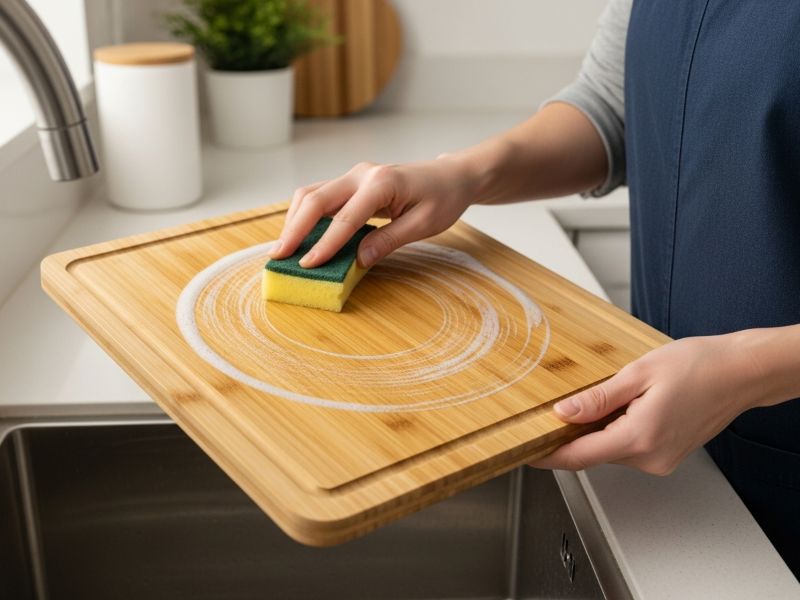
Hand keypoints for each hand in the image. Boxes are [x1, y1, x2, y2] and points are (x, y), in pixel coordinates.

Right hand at [270, 157, 477, 268]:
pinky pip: (321, 197)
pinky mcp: (352, 183)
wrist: (451, 176)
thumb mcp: (424, 225)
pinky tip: (300, 236)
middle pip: (315, 198)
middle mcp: (362, 174)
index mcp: (382, 183)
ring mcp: (354, 176)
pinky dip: (306, 216)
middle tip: (279, 256)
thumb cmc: (443, 198)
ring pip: (312, 194)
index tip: (307, 265)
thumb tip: (357, 260)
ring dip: (295, 221)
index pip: (345, 218)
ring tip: (283, 249)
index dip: (324, 244)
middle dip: (294, 229)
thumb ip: (389, 240)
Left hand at [530, 332, 770, 474]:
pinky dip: (617, 430)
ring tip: (609, 396)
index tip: (526, 452)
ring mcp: (661, 460)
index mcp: (639, 438)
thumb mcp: (638, 374)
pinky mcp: (667, 456)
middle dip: (573, 434)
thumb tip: (564, 412)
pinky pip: (629, 447)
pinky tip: (625, 406)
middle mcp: (650, 457)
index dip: (549, 455)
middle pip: (594, 453)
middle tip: (560, 407)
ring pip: (611, 449)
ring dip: (598, 430)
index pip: (579, 456)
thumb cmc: (698, 365)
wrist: (740, 372)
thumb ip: (598, 398)